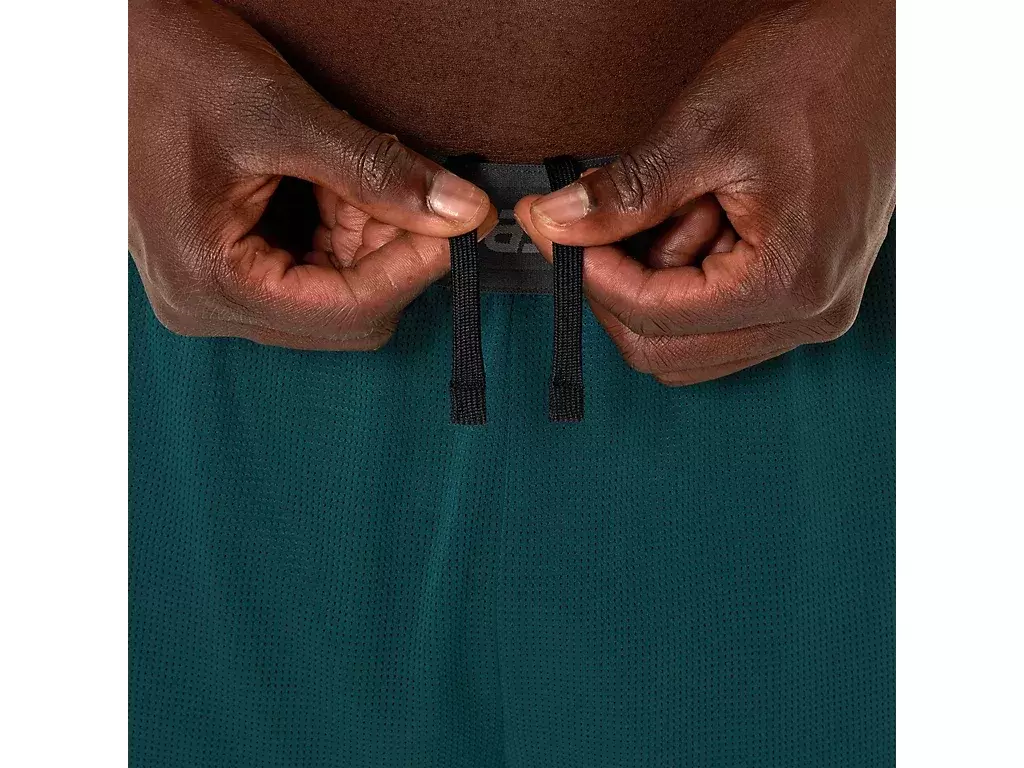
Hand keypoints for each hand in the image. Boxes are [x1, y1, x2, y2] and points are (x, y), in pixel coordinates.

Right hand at [129, 0, 493, 349]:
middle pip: (345, 315)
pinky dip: (339, 235)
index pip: (348, 312)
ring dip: (364, 241)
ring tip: (353, 177)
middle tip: (404, 190)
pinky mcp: (225, 270)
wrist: (109, 43)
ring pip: (333, 297)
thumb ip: (377, 172)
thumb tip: (460, 213)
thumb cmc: (167, 66)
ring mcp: (214, 292)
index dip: (413, 268)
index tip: (455, 224)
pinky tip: (334, 187)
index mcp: (211, 282)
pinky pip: (308, 275)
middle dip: (386, 253)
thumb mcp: (280, 115)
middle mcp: (209, 305)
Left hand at [516, 0, 894, 383]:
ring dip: (656, 284)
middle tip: (598, 223)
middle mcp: (809, 313)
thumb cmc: (815, 75)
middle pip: (667, 351)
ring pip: (689, 343)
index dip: (591, 275)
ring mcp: (811, 308)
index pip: (654, 319)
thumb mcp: (702, 131)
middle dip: (619, 288)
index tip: (558, 230)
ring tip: (673, 206)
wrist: (884, 49)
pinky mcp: (805, 291)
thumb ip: (624, 196)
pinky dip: (685, 279)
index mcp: (788, 283)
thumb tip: (555, 225)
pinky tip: (695, 218)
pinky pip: (719, 319)